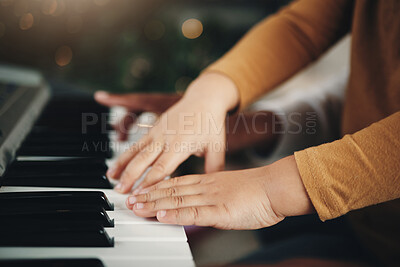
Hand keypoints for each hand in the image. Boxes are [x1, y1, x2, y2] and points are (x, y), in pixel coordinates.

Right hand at [102, 72, 239, 192]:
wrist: (205, 98)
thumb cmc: (211, 123)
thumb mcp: (217, 147)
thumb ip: (213, 168)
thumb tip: (211, 189)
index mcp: (180, 144)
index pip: (162, 168)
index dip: (149, 183)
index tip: (140, 196)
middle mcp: (165, 138)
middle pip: (143, 160)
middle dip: (130, 177)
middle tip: (120, 192)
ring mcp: (157, 132)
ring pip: (135, 151)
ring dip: (122, 165)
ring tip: (110, 178)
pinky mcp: (154, 129)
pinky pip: (136, 144)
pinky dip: (125, 155)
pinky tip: (116, 166)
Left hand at [126, 155, 313, 228]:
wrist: (276, 187)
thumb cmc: (258, 190)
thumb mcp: (231, 190)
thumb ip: (215, 195)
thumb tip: (203, 203)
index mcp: (209, 181)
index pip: (177, 183)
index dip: (157, 187)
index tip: (142, 191)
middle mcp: (206, 187)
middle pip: (172, 191)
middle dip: (149, 196)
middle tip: (130, 200)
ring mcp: (212, 198)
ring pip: (178, 200)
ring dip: (155, 204)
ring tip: (137, 207)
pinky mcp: (220, 210)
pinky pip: (194, 212)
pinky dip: (176, 214)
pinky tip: (162, 215)